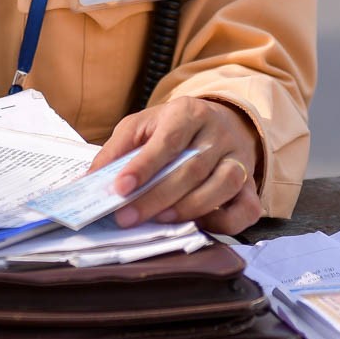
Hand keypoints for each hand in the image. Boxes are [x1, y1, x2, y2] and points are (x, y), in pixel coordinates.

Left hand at [89, 98, 262, 234]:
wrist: (220, 122)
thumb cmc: (172, 129)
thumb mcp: (141, 127)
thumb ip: (116, 151)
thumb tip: (87, 182)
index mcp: (188, 113)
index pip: (168, 139)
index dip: (144, 165)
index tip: (119, 188)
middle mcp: (218, 134)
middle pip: (192, 168)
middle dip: (157, 197)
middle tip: (128, 218)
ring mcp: (239, 158)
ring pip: (224, 184)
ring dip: (190, 207)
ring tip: (161, 220)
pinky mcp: (251, 185)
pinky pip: (248, 208)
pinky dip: (225, 222)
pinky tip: (199, 226)